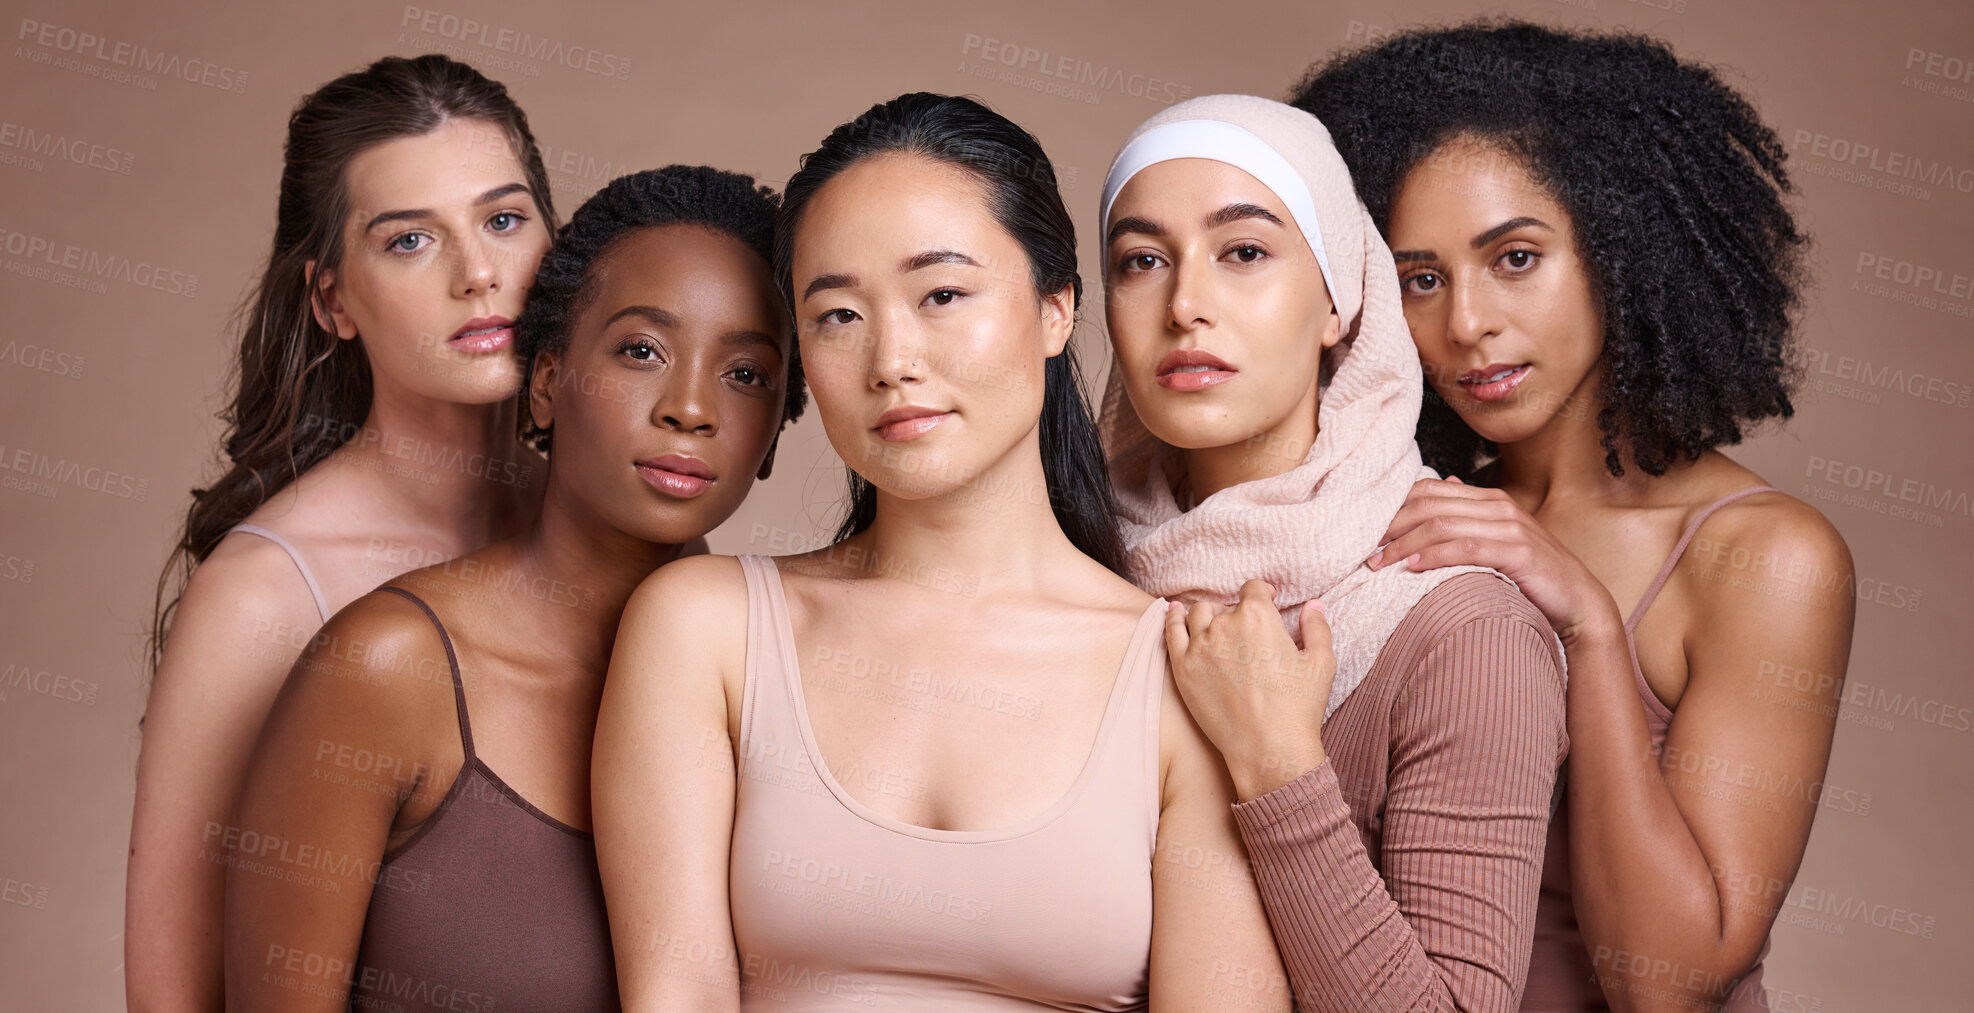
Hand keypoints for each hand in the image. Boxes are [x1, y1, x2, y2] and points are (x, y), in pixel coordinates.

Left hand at [1164, 579, 1335, 800]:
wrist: (1268, 748)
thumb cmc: (1298, 708)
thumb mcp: (1321, 663)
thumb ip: (1317, 627)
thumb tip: (1314, 605)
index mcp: (1258, 616)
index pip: (1253, 589)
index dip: (1262, 593)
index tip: (1265, 600)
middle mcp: (1224, 624)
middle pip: (1226, 605)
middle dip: (1237, 613)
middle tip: (1246, 634)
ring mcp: (1199, 646)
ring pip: (1198, 614)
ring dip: (1209, 616)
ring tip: (1216, 627)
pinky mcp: (1182, 668)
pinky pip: (1171, 631)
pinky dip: (1173, 618)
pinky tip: (1175, 613)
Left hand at [1368, 476, 1620, 644]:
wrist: (1579, 601)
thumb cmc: (1532, 576)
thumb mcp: (1498, 543)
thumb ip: (1470, 519)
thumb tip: (1446, 485)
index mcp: (1489, 500)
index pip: (1429, 491)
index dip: (1393, 507)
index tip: (1365, 531)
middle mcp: (1498, 507)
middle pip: (1429, 504)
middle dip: (1390, 525)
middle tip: (1362, 548)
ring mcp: (1510, 527)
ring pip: (1442, 524)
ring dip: (1404, 543)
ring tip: (1378, 562)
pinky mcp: (1518, 552)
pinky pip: (1467, 548)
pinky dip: (1435, 555)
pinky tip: (1413, 567)